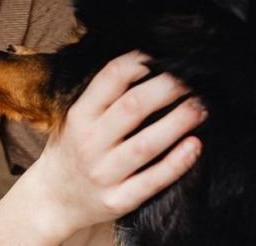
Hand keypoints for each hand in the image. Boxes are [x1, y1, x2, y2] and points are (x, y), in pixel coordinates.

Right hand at [29, 50, 205, 235]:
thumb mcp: (75, 118)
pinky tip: (195, 145)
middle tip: (193, 79)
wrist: (53, 199)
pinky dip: (176, 163)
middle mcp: (89, 143)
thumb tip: (148, 64)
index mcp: (79, 116)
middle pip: (133, 107)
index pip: (110, 79)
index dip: (139, 61)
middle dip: (167, 88)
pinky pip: (152, 181)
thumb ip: (103, 97)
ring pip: (146, 145)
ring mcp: (103, 174)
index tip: (162, 55)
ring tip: (201, 108)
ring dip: (179, 123)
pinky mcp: (118, 200)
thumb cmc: (71, 150)